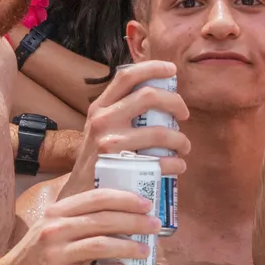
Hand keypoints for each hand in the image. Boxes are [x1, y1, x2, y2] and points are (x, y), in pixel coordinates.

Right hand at [0, 187, 159, 264]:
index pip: (96, 198)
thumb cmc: (36, 254)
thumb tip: (121, 215)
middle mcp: (55, 229)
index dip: (124, 199)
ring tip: (145, 249)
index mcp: (57, 212)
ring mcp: (55, 255)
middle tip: (154, 226)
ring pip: (101, 245)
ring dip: (128, 246)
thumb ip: (78, 219)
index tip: (146, 203)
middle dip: (135, 221)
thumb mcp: (52, 227)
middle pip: (104, 220)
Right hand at [60, 61, 188, 197]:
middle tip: (184, 114)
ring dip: (181, 139)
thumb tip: (158, 95)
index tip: (171, 70)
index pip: (126, 76)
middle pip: (149, 96)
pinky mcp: (120, 166)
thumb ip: (120, 111)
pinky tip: (178, 166)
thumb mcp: (100, 129)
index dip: (152, 67)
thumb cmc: (98, 160)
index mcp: (100, 107)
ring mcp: (109, 143)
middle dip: (175, 102)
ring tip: (184, 147)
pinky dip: (175, 163)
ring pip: (160, 131)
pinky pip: (159, 161)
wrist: (80, 197)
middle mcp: (102, 120)